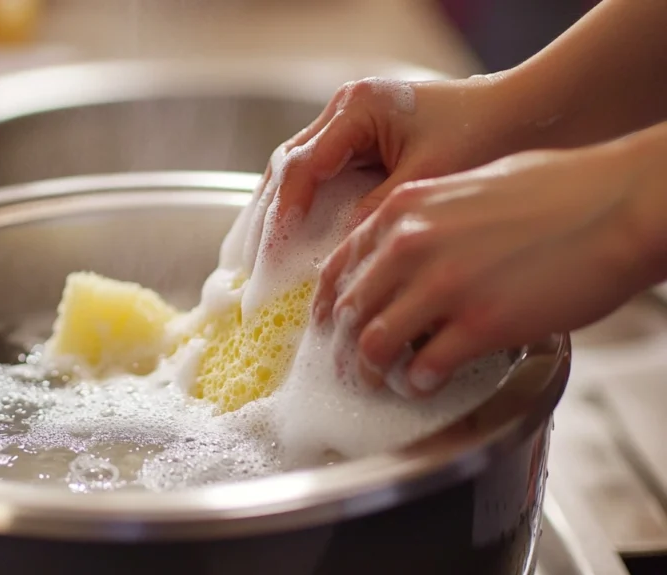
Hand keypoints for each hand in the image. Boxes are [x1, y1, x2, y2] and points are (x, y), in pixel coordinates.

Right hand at [260, 74, 520, 228]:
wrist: (528, 112)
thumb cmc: (486, 134)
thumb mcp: (426, 179)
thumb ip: (376, 209)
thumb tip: (339, 247)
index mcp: (358, 108)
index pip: (302, 166)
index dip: (285, 213)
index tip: (275, 253)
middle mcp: (347, 109)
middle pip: (289, 163)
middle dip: (272, 211)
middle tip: (257, 256)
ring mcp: (353, 122)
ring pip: (300, 167)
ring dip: (285, 207)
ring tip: (268, 249)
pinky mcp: (366, 138)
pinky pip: (323, 172)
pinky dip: (308, 202)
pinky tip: (301, 234)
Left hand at [313, 140, 661, 396]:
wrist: (621, 202)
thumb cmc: (559, 189)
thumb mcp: (468, 185)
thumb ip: (424, 218)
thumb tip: (400, 251)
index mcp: (404, 210)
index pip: (338, 266)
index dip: (330, 305)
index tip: (331, 327)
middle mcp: (411, 245)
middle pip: (350, 310)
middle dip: (344, 345)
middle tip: (352, 366)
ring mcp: (442, 286)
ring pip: (374, 344)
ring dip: (372, 371)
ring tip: (382, 382)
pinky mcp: (479, 324)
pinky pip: (424, 368)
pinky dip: (418, 382)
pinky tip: (426, 383)